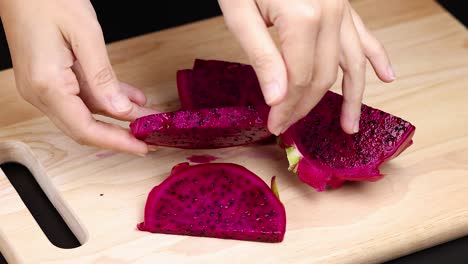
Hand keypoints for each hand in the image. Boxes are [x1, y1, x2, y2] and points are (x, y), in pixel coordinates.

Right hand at [0, 0, 156, 154]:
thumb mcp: (85, 34)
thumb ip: (103, 77)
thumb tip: (120, 110)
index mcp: (46, 84)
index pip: (85, 129)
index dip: (117, 142)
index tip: (143, 147)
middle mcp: (40, 92)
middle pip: (85, 127)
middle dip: (120, 134)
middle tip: (151, 138)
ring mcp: (44, 86)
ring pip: (87, 112)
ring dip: (118, 114)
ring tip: (149, 116)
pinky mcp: (50, 77)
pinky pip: (82, 95)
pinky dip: (107, 97)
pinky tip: (132, 97)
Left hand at [218, 0, 394, 134]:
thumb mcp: (239, 13)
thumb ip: (262, 56)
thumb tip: (277, 98)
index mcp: (302, 18)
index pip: (299, 79)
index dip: (287, 107)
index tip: (275, 124)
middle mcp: (330, 14)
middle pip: (324, 76)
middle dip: (307, 106)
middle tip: (289, 125)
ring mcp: (341, 8)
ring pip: (352, 62)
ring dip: (353, 96)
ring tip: (350, 125)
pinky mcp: (342, 4)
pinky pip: (365, 35)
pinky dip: (376, 57)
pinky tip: (387, 76)